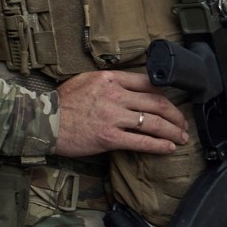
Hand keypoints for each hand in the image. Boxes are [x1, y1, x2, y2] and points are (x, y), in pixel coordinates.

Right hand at [54, 69, 190, 156]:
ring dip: (173, 131)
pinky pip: (141, 141)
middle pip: (157, 103)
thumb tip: (129, 88)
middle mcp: (114, 96)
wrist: (43, 122)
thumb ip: (109, 82)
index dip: (166, 94)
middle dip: (176, 115)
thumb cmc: (61, 103)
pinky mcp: (109, 137)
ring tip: (181, 137)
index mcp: (109, 79)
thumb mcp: (85, 81)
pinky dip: (159, 145)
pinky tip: (169, 147)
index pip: (148, 83)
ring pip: (154, 123)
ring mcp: (113, 117)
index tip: (171, 104)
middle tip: (183, 123)